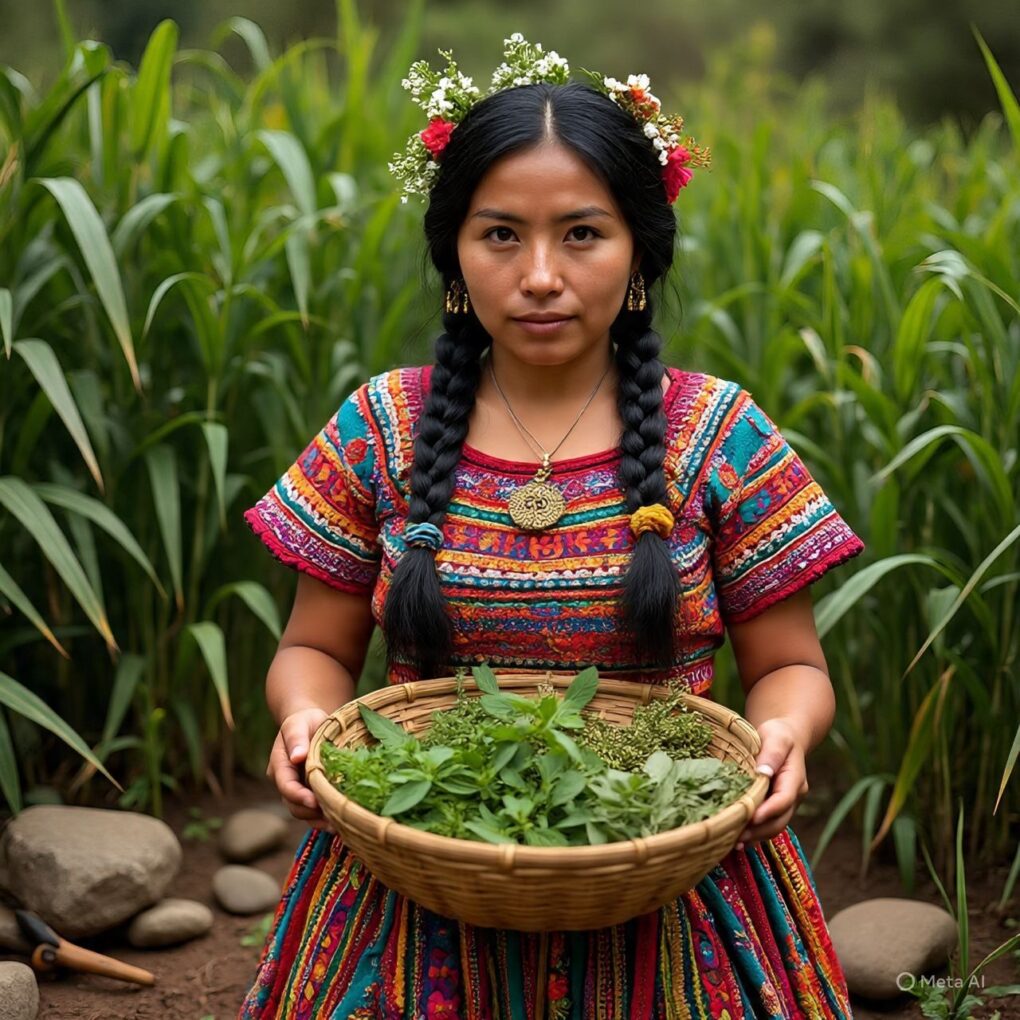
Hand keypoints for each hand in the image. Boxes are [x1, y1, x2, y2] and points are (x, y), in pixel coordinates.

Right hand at [266, 707, 334, 831]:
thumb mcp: (299, 723)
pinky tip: (340, 823)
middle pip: (293, 805)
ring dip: (318, 821)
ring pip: (303, 812)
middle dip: (310, 813)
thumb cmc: (304, 721)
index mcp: (279, 765)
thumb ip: (296, 738)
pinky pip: (314, 812)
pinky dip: (324, 819)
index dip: (298, 796)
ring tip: (338, 826)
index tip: (314, 802)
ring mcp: (297, 789)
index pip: (286, 786)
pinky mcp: (310, 793)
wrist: (311, 724)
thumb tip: (296, 757)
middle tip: (332, 819)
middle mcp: (285, 781)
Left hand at [736, 717, 808, 850]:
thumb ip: (772, 753)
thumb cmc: (779, 735)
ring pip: (773, 827)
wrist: (784, 738)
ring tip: (733, 842)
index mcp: (795, 779)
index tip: (751, 817)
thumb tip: (764, 773)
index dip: (768, 811)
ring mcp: (785, 804)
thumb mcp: (776, 737)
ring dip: (755, 837)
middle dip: (758, 830)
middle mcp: (793, 796)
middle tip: (735, 835)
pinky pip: (766, 825)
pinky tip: (735, 839)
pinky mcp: (774, 808)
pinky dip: (753, 834)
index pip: (784, 799)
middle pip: (779, 820)